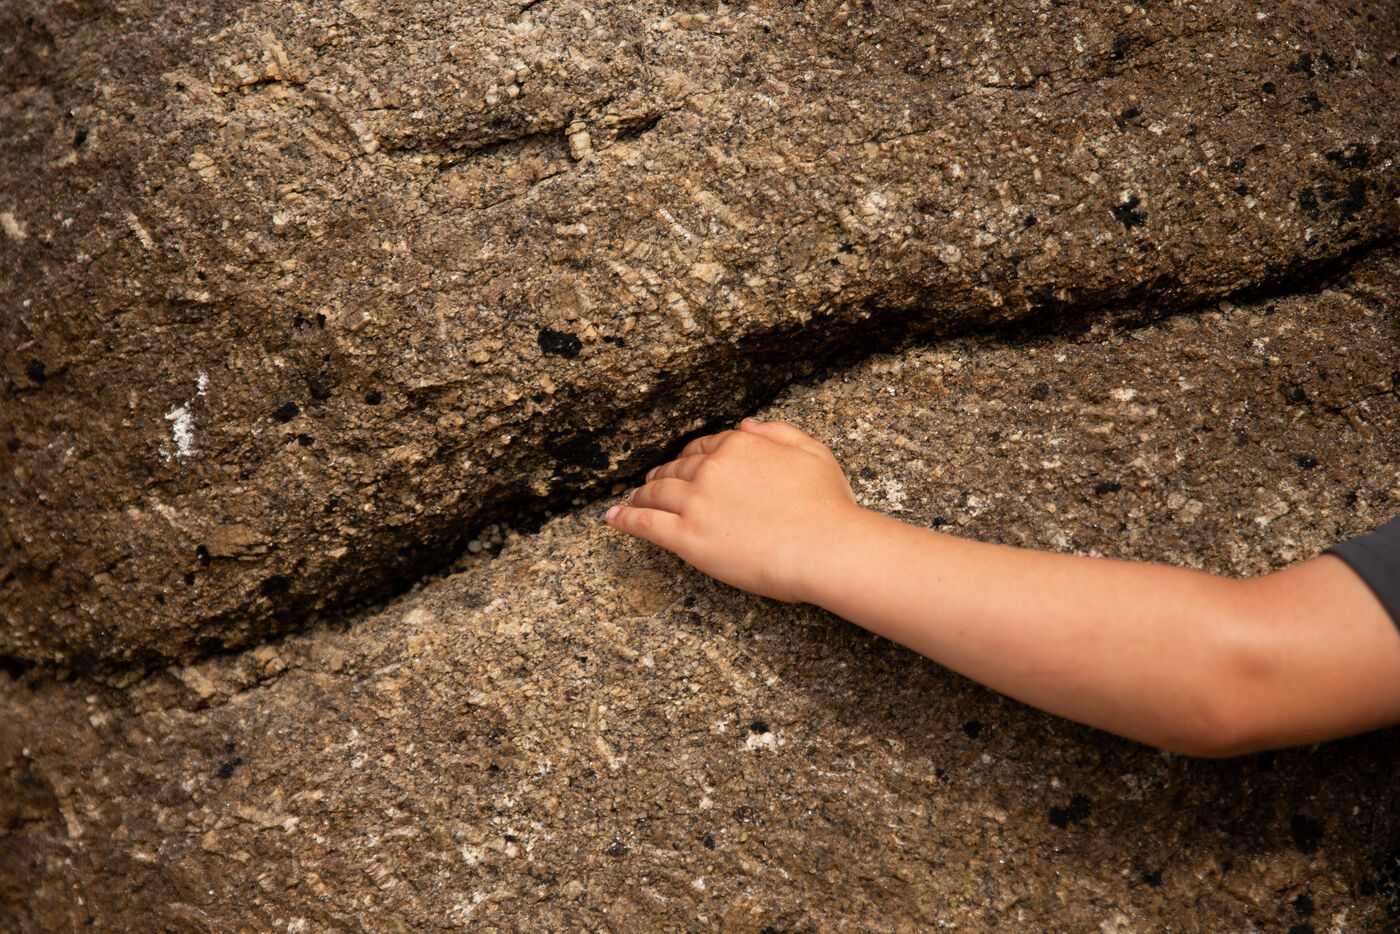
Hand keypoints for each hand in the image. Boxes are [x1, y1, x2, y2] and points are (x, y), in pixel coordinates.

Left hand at [606, 418, 862, 601]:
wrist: (823, 546)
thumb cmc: (827, 505)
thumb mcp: (812, 451)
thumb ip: (778, 432)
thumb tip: (746, 424)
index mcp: (740, 446)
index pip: (705, 447)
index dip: (690, 457)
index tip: (683, 464)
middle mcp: (712, 469)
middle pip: (677, 469)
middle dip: (663, 474)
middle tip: (652, 482)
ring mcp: (696, 503)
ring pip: (657, 493)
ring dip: (641, 494)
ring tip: (633, 498)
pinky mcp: (687, 537)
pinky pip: (645, 523)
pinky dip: (625, 519)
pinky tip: (613, 518)